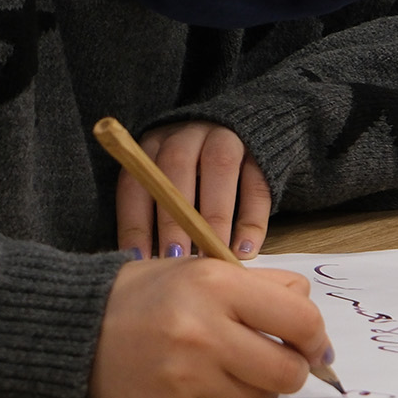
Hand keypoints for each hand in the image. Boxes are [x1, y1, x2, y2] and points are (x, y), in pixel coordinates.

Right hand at [88, 257, 330, 397]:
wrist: (79, 327)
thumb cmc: (149, 294)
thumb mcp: (204, 269)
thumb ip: (261, 286)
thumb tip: (309, 312)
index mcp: (217, 285)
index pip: (300, 319)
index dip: (317, 337)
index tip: (315, 344)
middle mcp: (204, 330)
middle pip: (287, 370)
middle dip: (295, 369)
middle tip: (285, 362)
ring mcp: (187, 374)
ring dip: (260, 387)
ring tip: (238, 367)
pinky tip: (205, 380)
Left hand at [115, 122, 271, 259]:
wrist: (242, 135)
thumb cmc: (189, 180)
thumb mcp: (162, 187)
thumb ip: (153, 215)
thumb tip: (142, 264)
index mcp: (155, 144)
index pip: (137, 180)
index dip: (135, 223)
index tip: (138, 260)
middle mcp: (189, 134)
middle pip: (176, 167)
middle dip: (173, 218)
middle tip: (174, 259)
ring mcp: (228, 137)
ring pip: (220, 167)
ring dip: (213, 218)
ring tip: (210, 258)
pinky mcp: (262, 153)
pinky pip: (258, 184)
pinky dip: (252, 220)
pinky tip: (244, 250)